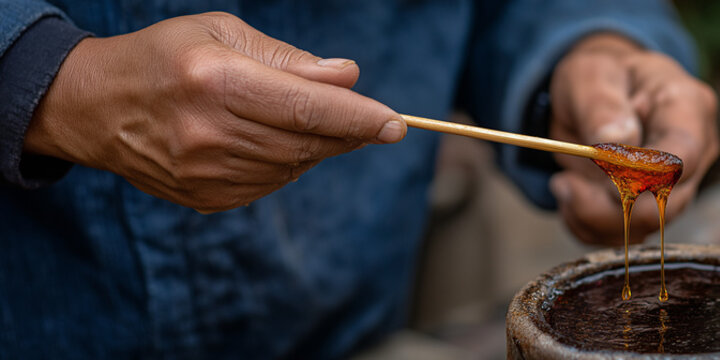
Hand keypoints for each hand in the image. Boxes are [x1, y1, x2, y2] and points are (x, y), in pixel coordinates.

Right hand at [24, 12, 404, 212]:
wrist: (95, 106)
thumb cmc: (166, 56)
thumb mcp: (222, 33)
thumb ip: (288, 59)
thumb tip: (348, 78)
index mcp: (214, 80)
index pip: (304, 106)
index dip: (356, 117)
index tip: (395, 125)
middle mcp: (209, 132)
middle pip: (306, 141)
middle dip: (347, 130)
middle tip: (370, 119)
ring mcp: (205, 173)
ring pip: (294, 166)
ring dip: (318, 145)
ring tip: (305, 119)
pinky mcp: (206, 198)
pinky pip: (272, 184)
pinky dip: (288, 163)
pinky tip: (272, 140)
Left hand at [549, 33, 719, 244]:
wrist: (597, 93)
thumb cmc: (600, 76)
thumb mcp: (590, 75)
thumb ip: (601, 105)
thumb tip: (615, 140)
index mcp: (688, 107)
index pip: (684, 154)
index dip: (642, 174)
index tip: (599, 168)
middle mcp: (696, 152)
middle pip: (665, 204)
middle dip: (606, 205)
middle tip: (563, 183)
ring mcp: (679, 186)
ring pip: (642, 228)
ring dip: (591, 216)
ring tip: (563, 184)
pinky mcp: (654, 209)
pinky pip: (622, 236)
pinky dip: (588, 226)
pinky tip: (572, 198)